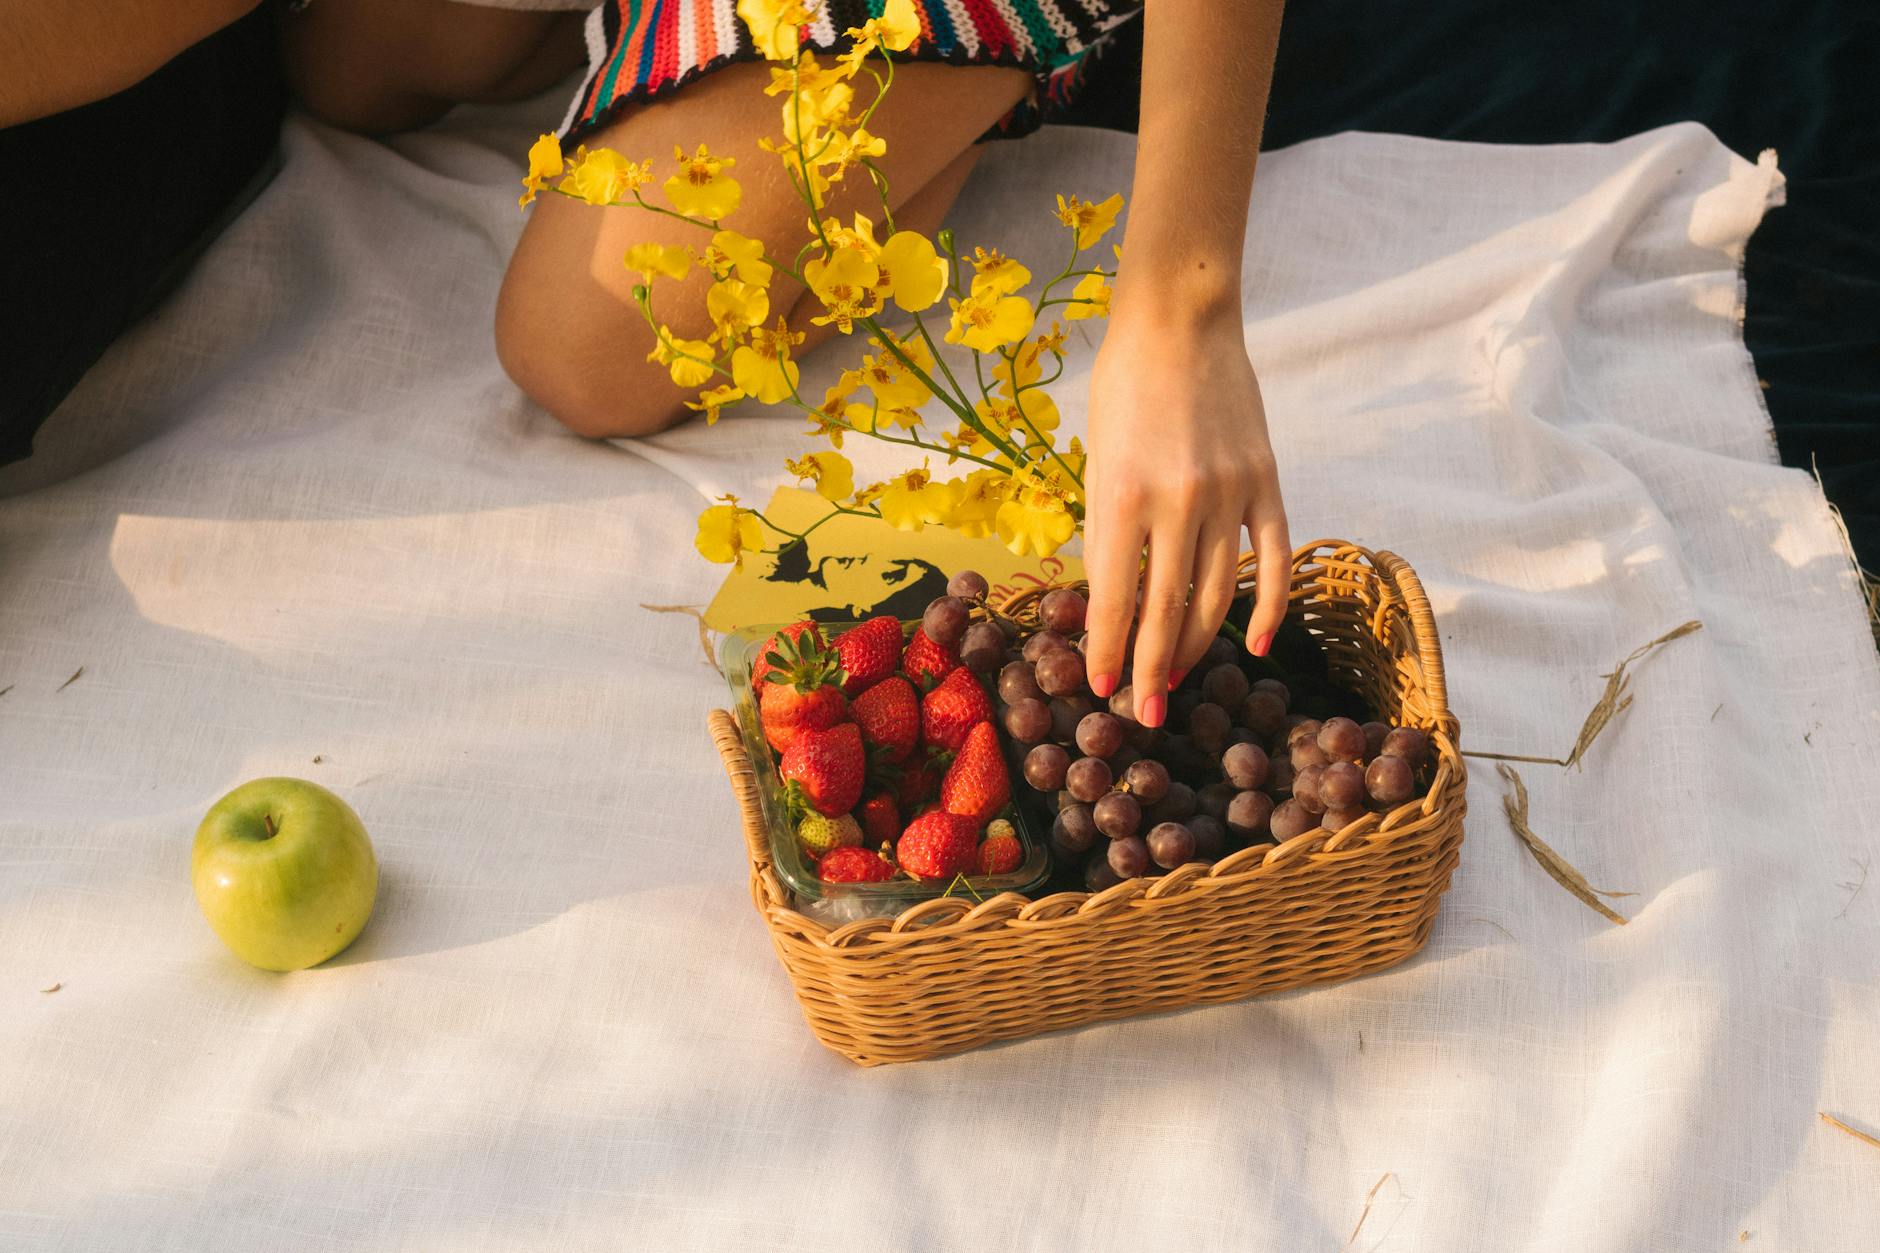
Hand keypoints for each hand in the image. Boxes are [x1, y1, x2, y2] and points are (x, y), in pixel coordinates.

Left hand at [1081, 298, 1289, 727]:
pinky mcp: (1266, 481)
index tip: (1104, 689)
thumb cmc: (1122, 388)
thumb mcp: (1098, 460)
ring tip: (1181, 679)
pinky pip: (1272, 560)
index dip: (1110, 650)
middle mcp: (1178, 500)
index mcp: (1123, 495)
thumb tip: (1112, 601)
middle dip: (1154, 669)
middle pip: (1168, 610)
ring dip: (1198, 646)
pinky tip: (1253, 645)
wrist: (1181, 320)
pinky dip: (1267, 608)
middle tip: (1146, 712)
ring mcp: (1229, 492)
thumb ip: (1107, 531)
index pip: (1116, 598)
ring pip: (1218, 594)